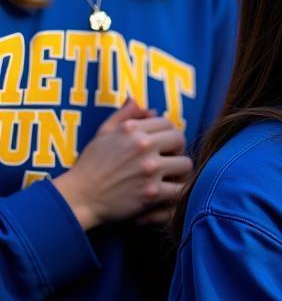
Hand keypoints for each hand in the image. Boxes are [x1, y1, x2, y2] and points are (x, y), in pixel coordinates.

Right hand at [53, 99, 192, 231]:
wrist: (77, 199)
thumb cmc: (89, 166)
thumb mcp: (102, 134)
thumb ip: (123, 115)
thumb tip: (138, 101)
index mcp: (132, 130)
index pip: (167, 123)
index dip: (167, 133)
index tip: (162, 145)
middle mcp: (143, 146)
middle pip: (180, 140)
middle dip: (176, 149)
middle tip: (169, 159)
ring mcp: (149, 170)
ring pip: (185, 164)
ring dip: (179, 171)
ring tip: (171, 176)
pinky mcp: (152, 193)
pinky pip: (180, 189)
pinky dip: (177, 191)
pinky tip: (169, 192)